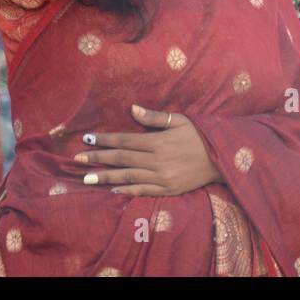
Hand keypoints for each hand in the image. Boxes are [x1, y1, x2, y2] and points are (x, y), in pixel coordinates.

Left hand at [76, 105, 221, 196]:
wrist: (222, 158)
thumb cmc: (200, 135)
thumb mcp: (180, 120)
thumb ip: (155, 118)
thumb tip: (133, 109)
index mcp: (158, 141)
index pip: (125, 140)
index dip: (105, 140)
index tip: (86, 139)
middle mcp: (157, 160)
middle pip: (122, 159)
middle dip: (98, 158)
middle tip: (77, 159)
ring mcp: (162, 177)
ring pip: (128, 176)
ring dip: (105, 177)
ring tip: (86, 178)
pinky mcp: (168, 190)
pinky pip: (143, 190)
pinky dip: (126, 189)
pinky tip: (111, 188)